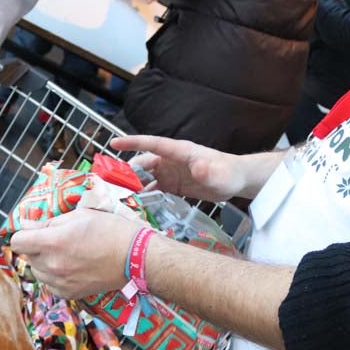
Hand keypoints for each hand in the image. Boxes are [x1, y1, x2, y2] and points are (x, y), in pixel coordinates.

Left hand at [8, 208, 141, 298]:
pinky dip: (55, 277)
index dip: (24, 234)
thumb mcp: (79, 216)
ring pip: (38, 272)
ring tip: (66, 255)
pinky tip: (71, 268)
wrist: (134, 256)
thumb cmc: (109, 230)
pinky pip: (50, 285)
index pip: (18, 241)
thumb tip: (25, 224)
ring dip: (45, 263)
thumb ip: (48, 222)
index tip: (34, 232)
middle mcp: (53, 265)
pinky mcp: (70, 294)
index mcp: (53, 242)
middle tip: (59, 240)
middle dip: (38, 247)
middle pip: (28, 257)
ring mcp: (60, 282)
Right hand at [110, 135, 247, 199]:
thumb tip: (199, 167)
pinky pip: (154, 190)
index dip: (133, 143)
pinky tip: (138, 207)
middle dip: (128, 172)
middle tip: (114, 186)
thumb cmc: (228, 173)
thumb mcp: (219, 174)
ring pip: (146, 178)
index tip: (114, 143)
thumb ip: (208, 171)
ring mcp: (171, 173)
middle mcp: (171, 160)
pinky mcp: (173, 186)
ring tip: (122, 199)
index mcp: (179, 151)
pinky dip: (145, 197)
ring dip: (135, 187)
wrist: (236, 181)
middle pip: (144, 164)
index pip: (152, 144)